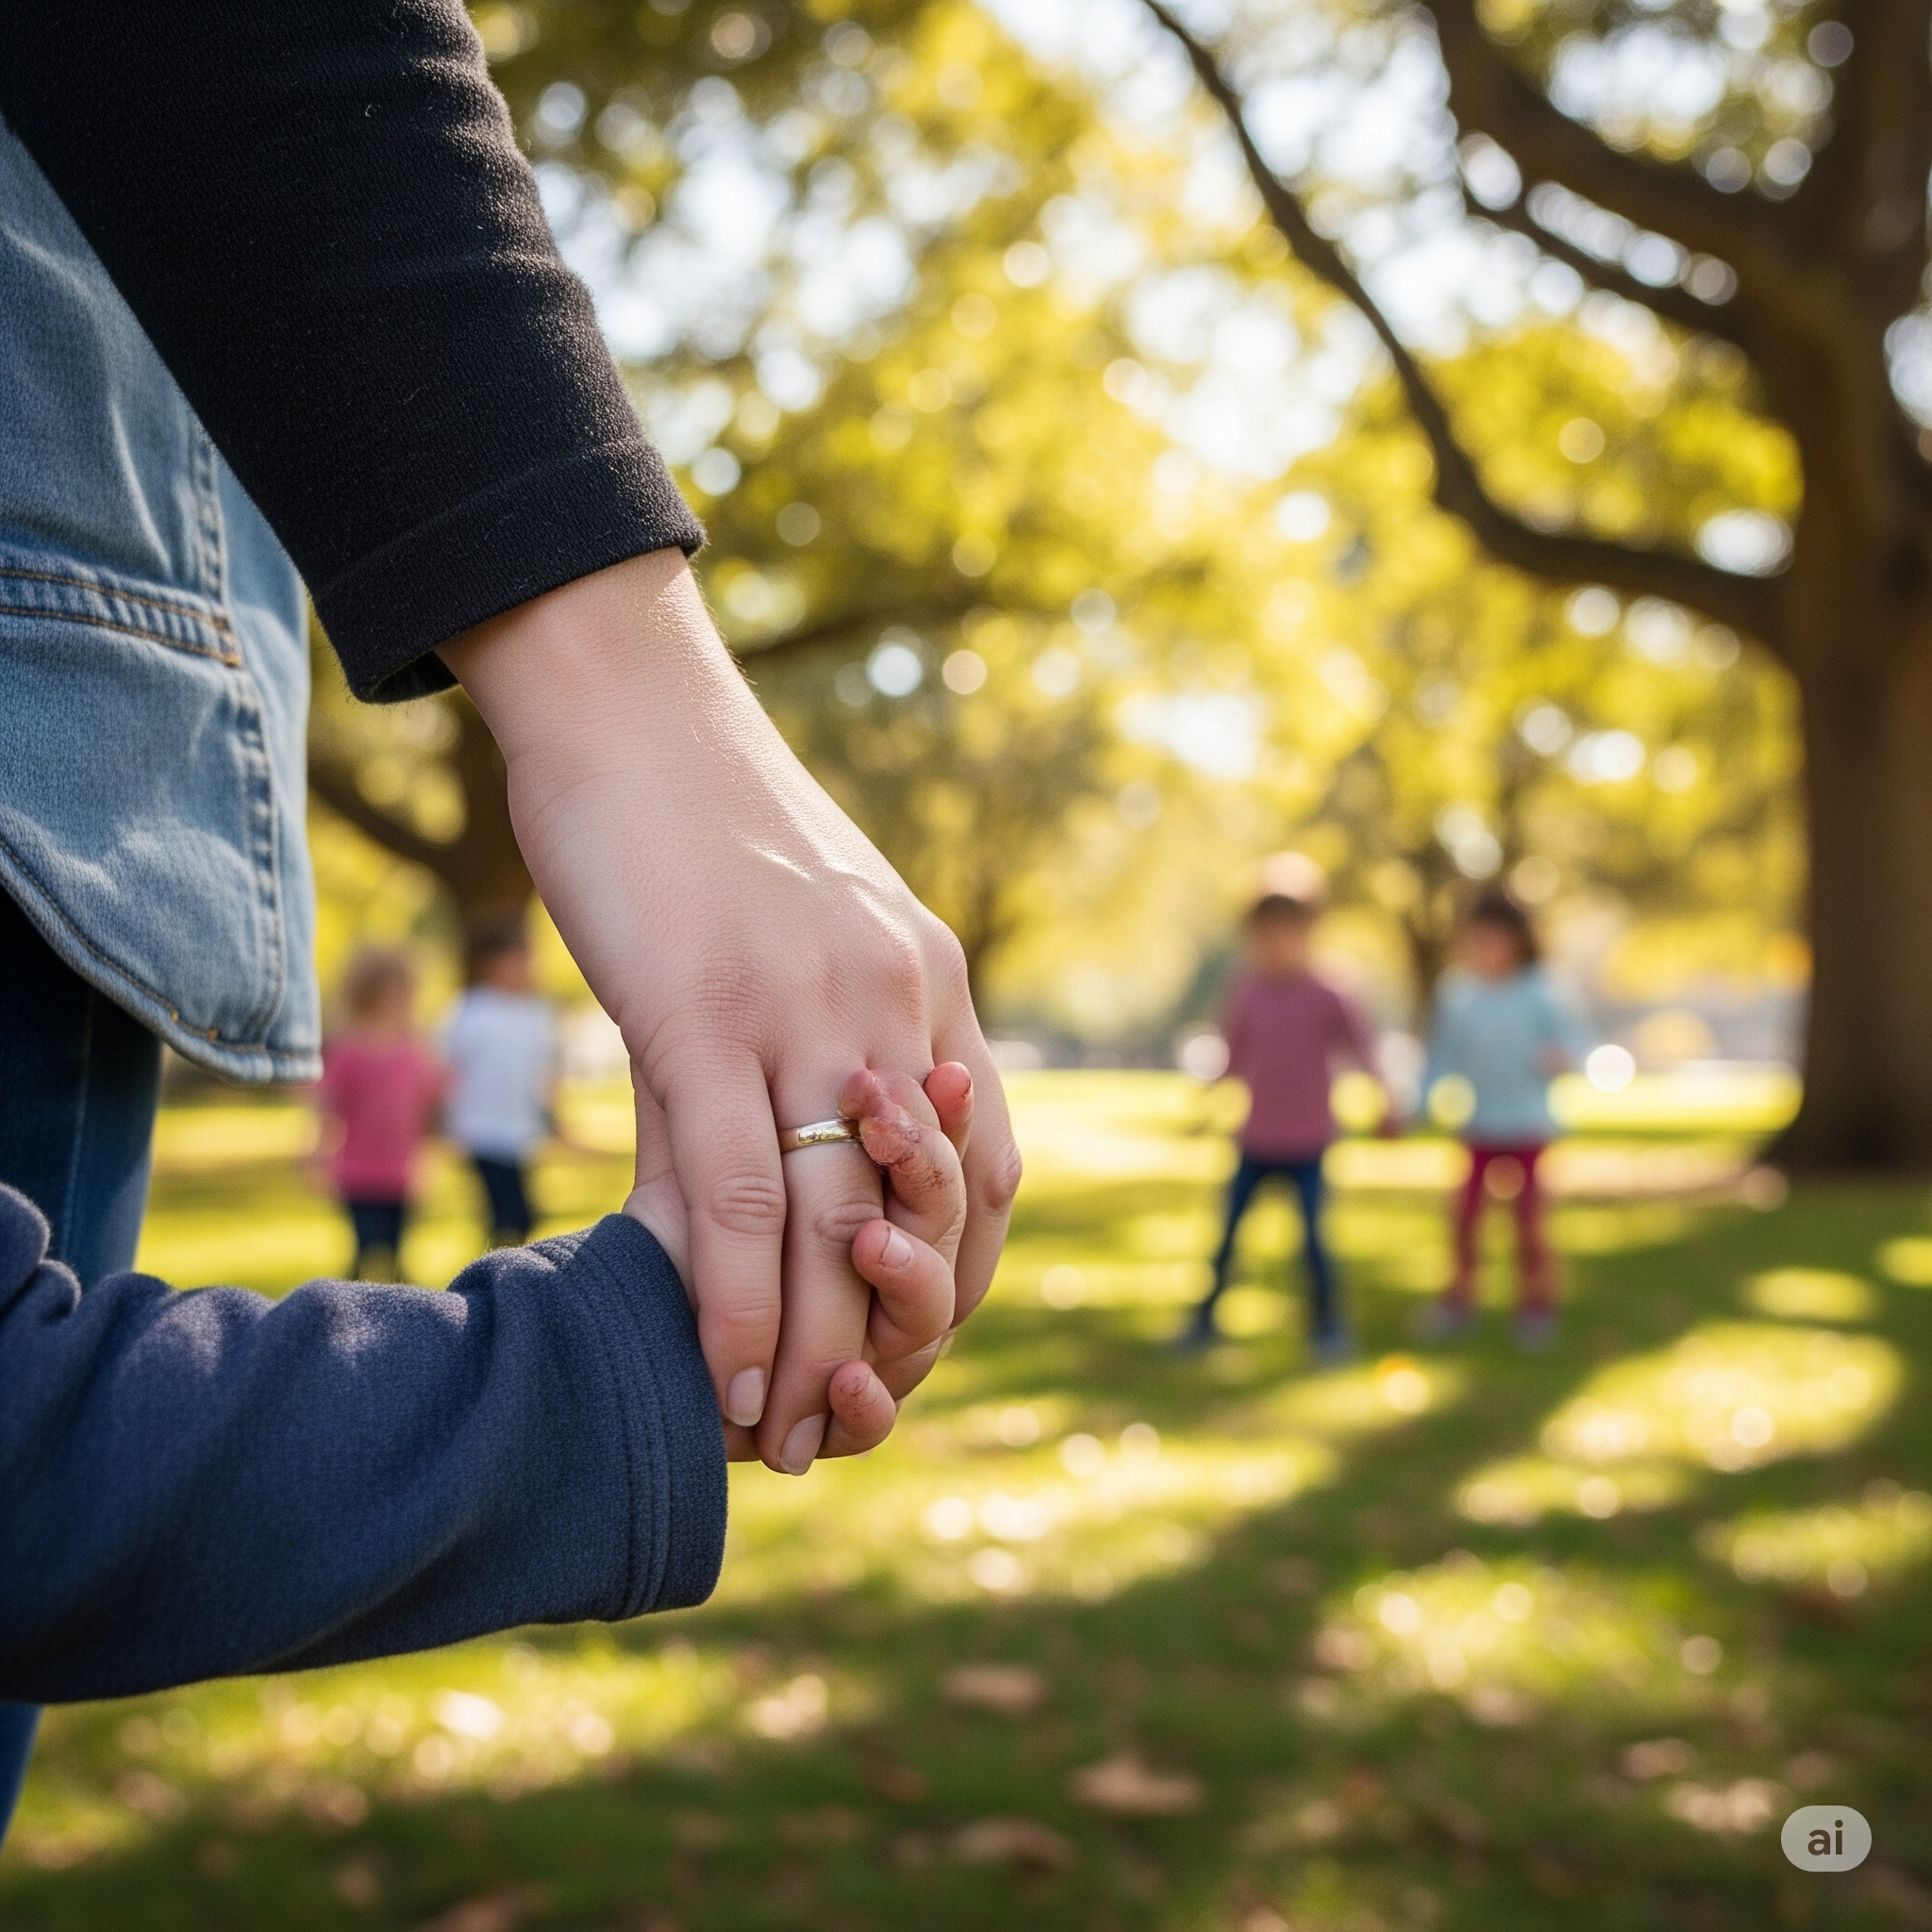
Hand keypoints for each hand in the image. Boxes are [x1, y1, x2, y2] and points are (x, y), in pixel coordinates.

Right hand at [441, 551, 1020, 1472]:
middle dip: (889, 1346)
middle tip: (841, 1439)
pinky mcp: (699, 1009)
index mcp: (936, 985)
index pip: (995, 1172)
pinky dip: (733, 1301)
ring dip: (813, 1356)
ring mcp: (804, 1007)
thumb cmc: (707, 822)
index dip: (961, 1282)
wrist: (627, 697)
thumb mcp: (801, 937)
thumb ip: (821, 1044)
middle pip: (924, 1217)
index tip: (911, 1352)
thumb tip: (782, 1163)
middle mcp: (898, 1003)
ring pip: (831, 1222)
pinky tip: (724, 1377)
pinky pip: (731, 1188)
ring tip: (776, 1448)